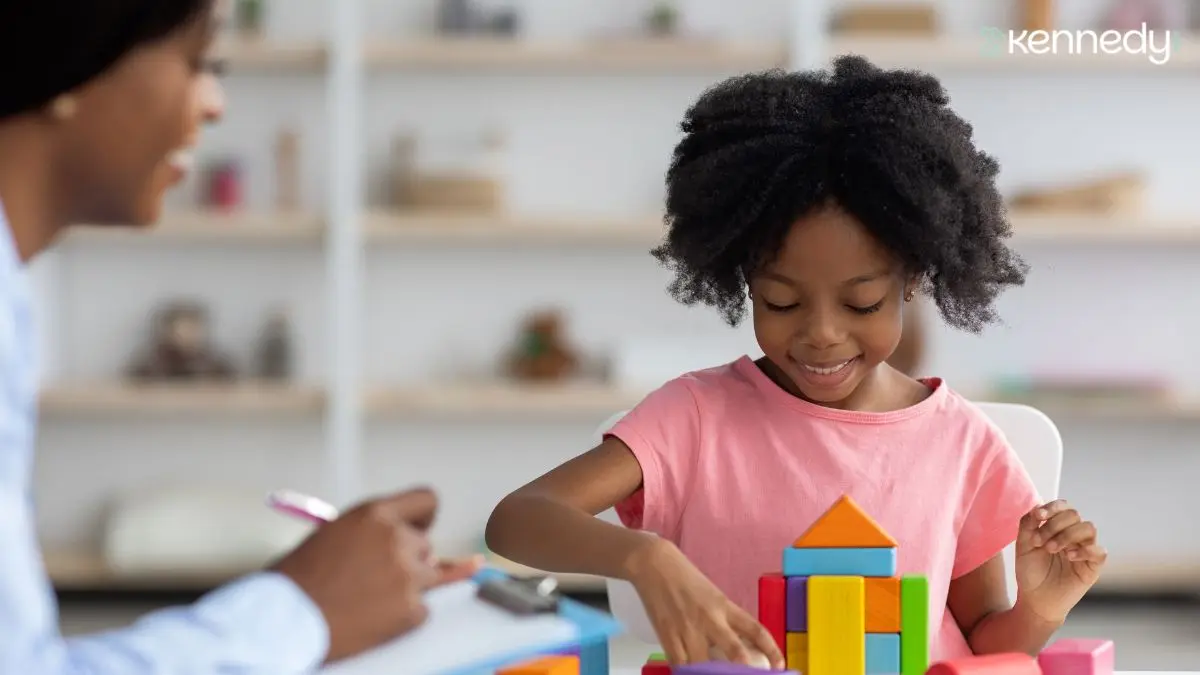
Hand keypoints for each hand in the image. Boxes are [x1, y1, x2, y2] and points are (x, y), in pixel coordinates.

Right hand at [271, 488, 479, 662]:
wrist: (284, 619)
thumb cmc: (297, 579)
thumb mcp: (335, 535)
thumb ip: (372, 534)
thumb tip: (405, 546)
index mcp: (376, 514)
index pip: (426, 500)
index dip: (422, 518)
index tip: (418, 529)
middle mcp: (397, 539)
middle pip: (425, 546)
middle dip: (407, 560)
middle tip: (376, 578)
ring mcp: (407, 575)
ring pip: (428, 578)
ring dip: (408, 587)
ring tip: (370, 599)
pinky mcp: (411, 608)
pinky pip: (421, 610)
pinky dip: (404, 616)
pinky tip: (372, 618)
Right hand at [624, 538, 784, 668]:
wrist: (654, 564)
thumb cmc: (685, 578)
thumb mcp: (713, 595)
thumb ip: (724, 619)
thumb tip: (738, 645)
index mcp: (725, 606)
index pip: (755, 629)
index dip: (772, 649)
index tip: (780, 666)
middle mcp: (710, 619)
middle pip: (735, 651)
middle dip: (744, 670)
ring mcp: (688, 629)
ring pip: (704, 665)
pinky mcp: (667, 636)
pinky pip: (680, 665)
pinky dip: (686, 673)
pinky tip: (691, 674)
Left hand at [1014, 499, 1106, 622]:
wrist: (1036, 599)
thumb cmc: (1030, 571)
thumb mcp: (1023, 545)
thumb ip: (1027, 524)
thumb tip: (1037, 506)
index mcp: (1057, 527)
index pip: (1063, 506)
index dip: (1052, 507)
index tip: (1038, 516)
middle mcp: (1073, 535)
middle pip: (1074, 514)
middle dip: (1054, 525)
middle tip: (1040, 542)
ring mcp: (1085, 549)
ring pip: (1088, 527)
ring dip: (1067, 535)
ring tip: (1051, 549)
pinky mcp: (1093, 566)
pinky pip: (1100, 551)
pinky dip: (1085, 550)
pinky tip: (1069, 557)